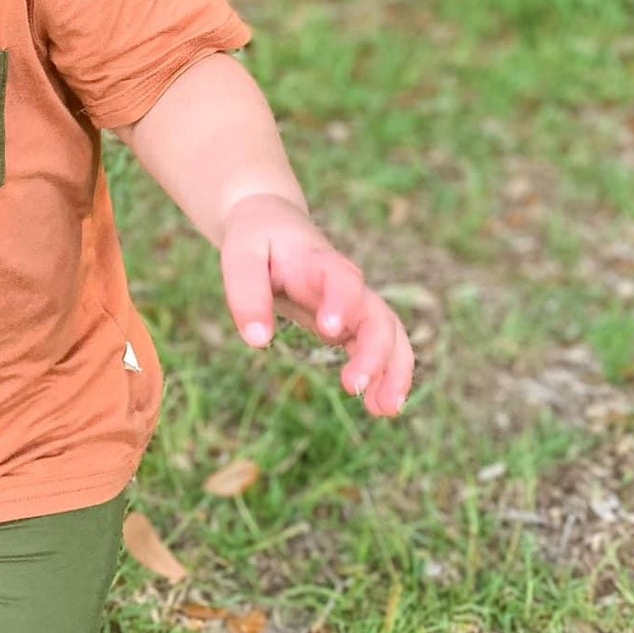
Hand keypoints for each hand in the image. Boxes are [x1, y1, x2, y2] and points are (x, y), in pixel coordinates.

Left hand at [219, 194, 414, 417]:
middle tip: (353, 386)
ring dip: (393, 370)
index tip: (330, 331)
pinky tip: (381, 407)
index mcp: (318, 262)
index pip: (342, 279)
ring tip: (385, 410)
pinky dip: (386, 375)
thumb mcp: (240, 256)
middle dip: (375, 351)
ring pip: (389, 334)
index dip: (341, 303)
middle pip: (377, 313)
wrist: (273, 222)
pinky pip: (380, 347)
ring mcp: (354, 303)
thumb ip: (247, 295)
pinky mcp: (352, 322)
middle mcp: (346, 283)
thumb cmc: (256, 239)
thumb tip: (259, 341)